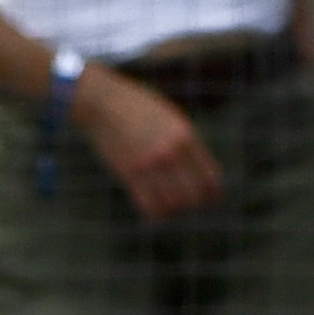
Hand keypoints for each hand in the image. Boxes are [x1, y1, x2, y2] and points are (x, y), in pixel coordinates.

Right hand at [74, 62, 224, 223]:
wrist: (101, 101)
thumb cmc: (135, 106)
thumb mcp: (169, 117)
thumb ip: (185, 140)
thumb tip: (198, 167)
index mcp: (185, 136)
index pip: (210, 177)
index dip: (212, 194)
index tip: (209, 199)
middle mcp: (170, 152)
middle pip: (193, 195)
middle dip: (192, 204)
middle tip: (187, 204)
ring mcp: (149, 163)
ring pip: (172, 204)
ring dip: (173, 210)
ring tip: (168, 206)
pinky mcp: (128, 172)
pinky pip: (148, 205)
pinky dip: (154, 213)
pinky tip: (152, 210)